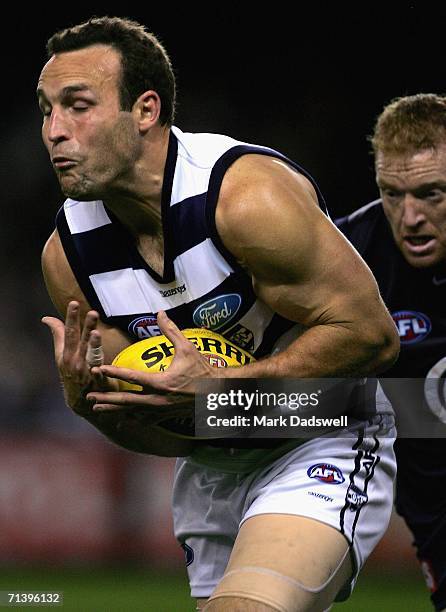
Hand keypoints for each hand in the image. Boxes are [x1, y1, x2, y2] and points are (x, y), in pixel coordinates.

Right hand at [42, 301, 115, 414]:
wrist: (80, 401)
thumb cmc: (72, 373)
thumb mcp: (62, 355)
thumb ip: (59, 335)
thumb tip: (47, 318)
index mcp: (66, 353)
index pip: (69, 332)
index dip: (71, 318)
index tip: (74, 303)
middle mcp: (75, 361)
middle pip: (81, 341)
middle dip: (86, 326)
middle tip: (92, 312)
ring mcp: (86, 372)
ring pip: (91, 356)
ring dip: (92, 345)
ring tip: (96, 333)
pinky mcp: (98, 383)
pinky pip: (99, 377)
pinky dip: (98, 373)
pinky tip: (98, 368)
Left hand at [86, 311, 218, 415]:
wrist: (218, 392)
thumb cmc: (203, 369)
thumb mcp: (187, 348)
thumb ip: (171, 330)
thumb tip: (160, 313)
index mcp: (161, 382)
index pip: (131, 377)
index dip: (114, 372)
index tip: (99, 369)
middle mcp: (158, 399)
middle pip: (126, 401)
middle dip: (106, 399)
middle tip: (89, 397)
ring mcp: (161, 410)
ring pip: (132, 413)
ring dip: (114, 410)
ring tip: (98, 409)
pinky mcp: (166, 416)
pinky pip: (145, 420)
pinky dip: (132, 419)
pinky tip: (122, 419)